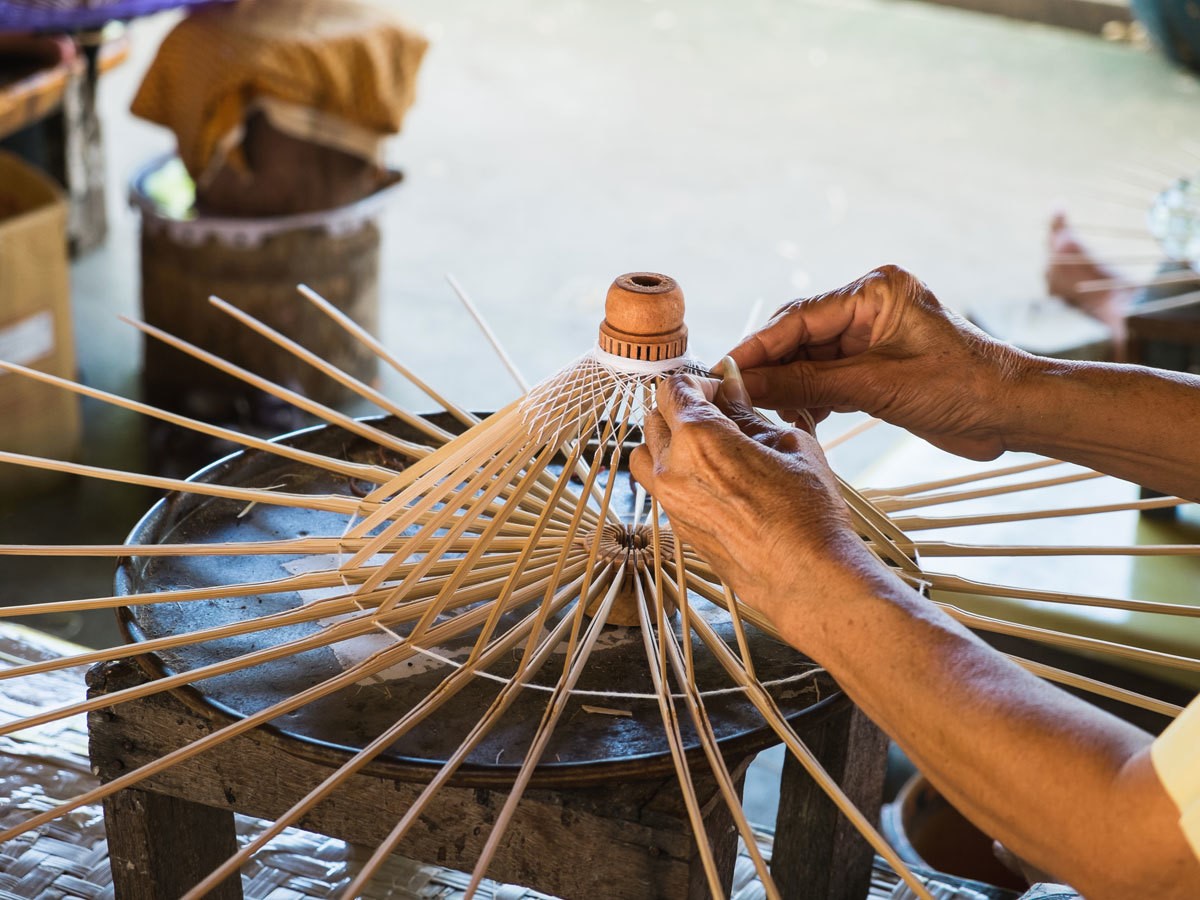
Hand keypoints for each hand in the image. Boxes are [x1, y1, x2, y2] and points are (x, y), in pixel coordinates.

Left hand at [627, 374, 888, 642]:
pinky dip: (674, 474)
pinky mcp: (677, 528)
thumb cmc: (807, 512)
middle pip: (654, 419)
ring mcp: (670, 502)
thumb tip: (730, 384)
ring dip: (667, 442)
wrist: (807, 575)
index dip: (698, 382)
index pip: (673, 389)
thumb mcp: (787, 443)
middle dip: (682, 409)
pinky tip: (714, 480)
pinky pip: (659, 488)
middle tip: (720, 415)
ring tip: (709, 448)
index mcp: (698, 438)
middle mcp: (672, 469)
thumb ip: (747, 411)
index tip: (720, 389)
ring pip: (645, 455)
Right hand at [728, 265, 1031, 460]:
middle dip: (770, 370)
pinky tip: (801, 420)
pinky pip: (828, 379)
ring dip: (790, 389)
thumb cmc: (965, 387)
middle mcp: (870, 308)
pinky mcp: (876, 368)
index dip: (758, 347)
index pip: (799, 318)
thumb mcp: (877, 386)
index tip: (724, 371)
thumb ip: (809, 383)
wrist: (1014, 414)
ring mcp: (872, 338)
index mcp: (875, 291)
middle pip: (799, 338)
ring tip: (770, 416)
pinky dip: (811, 400)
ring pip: (809, 361)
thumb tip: (750, 384)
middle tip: (738, 399)